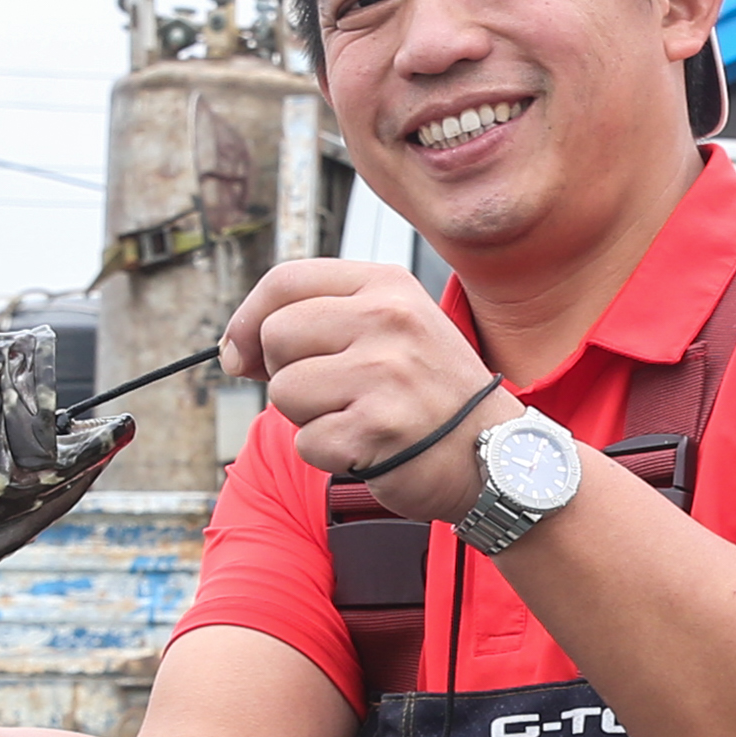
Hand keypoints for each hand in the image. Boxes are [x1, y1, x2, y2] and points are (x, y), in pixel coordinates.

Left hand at [226, 256, 510, 521]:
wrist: (498, 456)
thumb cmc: (433, 394)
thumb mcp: (393, 329)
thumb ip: (322, 321)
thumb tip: (236, 349)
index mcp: (388, 286)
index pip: (285, 280)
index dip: (247, 319)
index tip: (242, 351)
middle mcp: (389, 320)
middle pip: (276, 335)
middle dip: (286, 372)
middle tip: (332, 392)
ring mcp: (385, 374)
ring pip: (285, 391)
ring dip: (309, 416)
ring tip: (359, 416)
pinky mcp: (377, 429)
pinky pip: (307, 441)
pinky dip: (330, 453)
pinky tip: (371, 445)